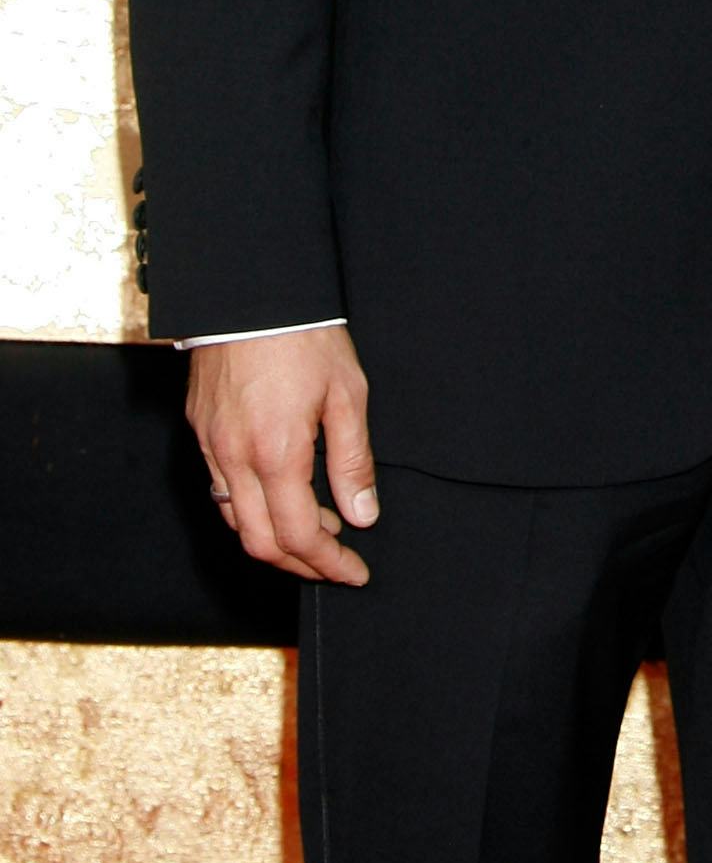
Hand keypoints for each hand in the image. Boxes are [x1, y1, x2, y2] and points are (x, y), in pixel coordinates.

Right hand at [187, 327, 377, 584]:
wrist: (250, 290)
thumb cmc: (303, 335)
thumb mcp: (347, 393)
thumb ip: (353, 460)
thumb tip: (361, 514)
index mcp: (276, 453)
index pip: (300, 535)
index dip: (329, 564)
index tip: (354, 572)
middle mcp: (235, 458)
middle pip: (260, 542)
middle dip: (301, 564)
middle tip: (336, 563)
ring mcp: (211, 446)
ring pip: (234, 521)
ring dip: (274, 539)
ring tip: (316, 529)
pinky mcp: (200, 430)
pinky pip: (219, 491)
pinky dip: (250, 510)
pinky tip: (279, 495)